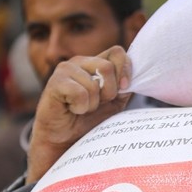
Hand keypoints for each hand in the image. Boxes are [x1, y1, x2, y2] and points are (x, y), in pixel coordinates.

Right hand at [27, 46, 132, 182]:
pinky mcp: (55, 82)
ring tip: (83, 108)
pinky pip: (80, 93)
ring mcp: (65, 70)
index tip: (124, 89)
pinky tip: (72, 109)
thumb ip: (125, 86)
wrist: (67, 139)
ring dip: (93, 103)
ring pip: (94, 83)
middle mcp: (80, 62)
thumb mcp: (115, 101)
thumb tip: (136, 76)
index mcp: (95, 62)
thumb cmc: (90, 119)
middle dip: (109, 91)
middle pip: (107, 66)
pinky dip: (81, 107)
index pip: (117, 52)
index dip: (125, 70)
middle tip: (98, 103)